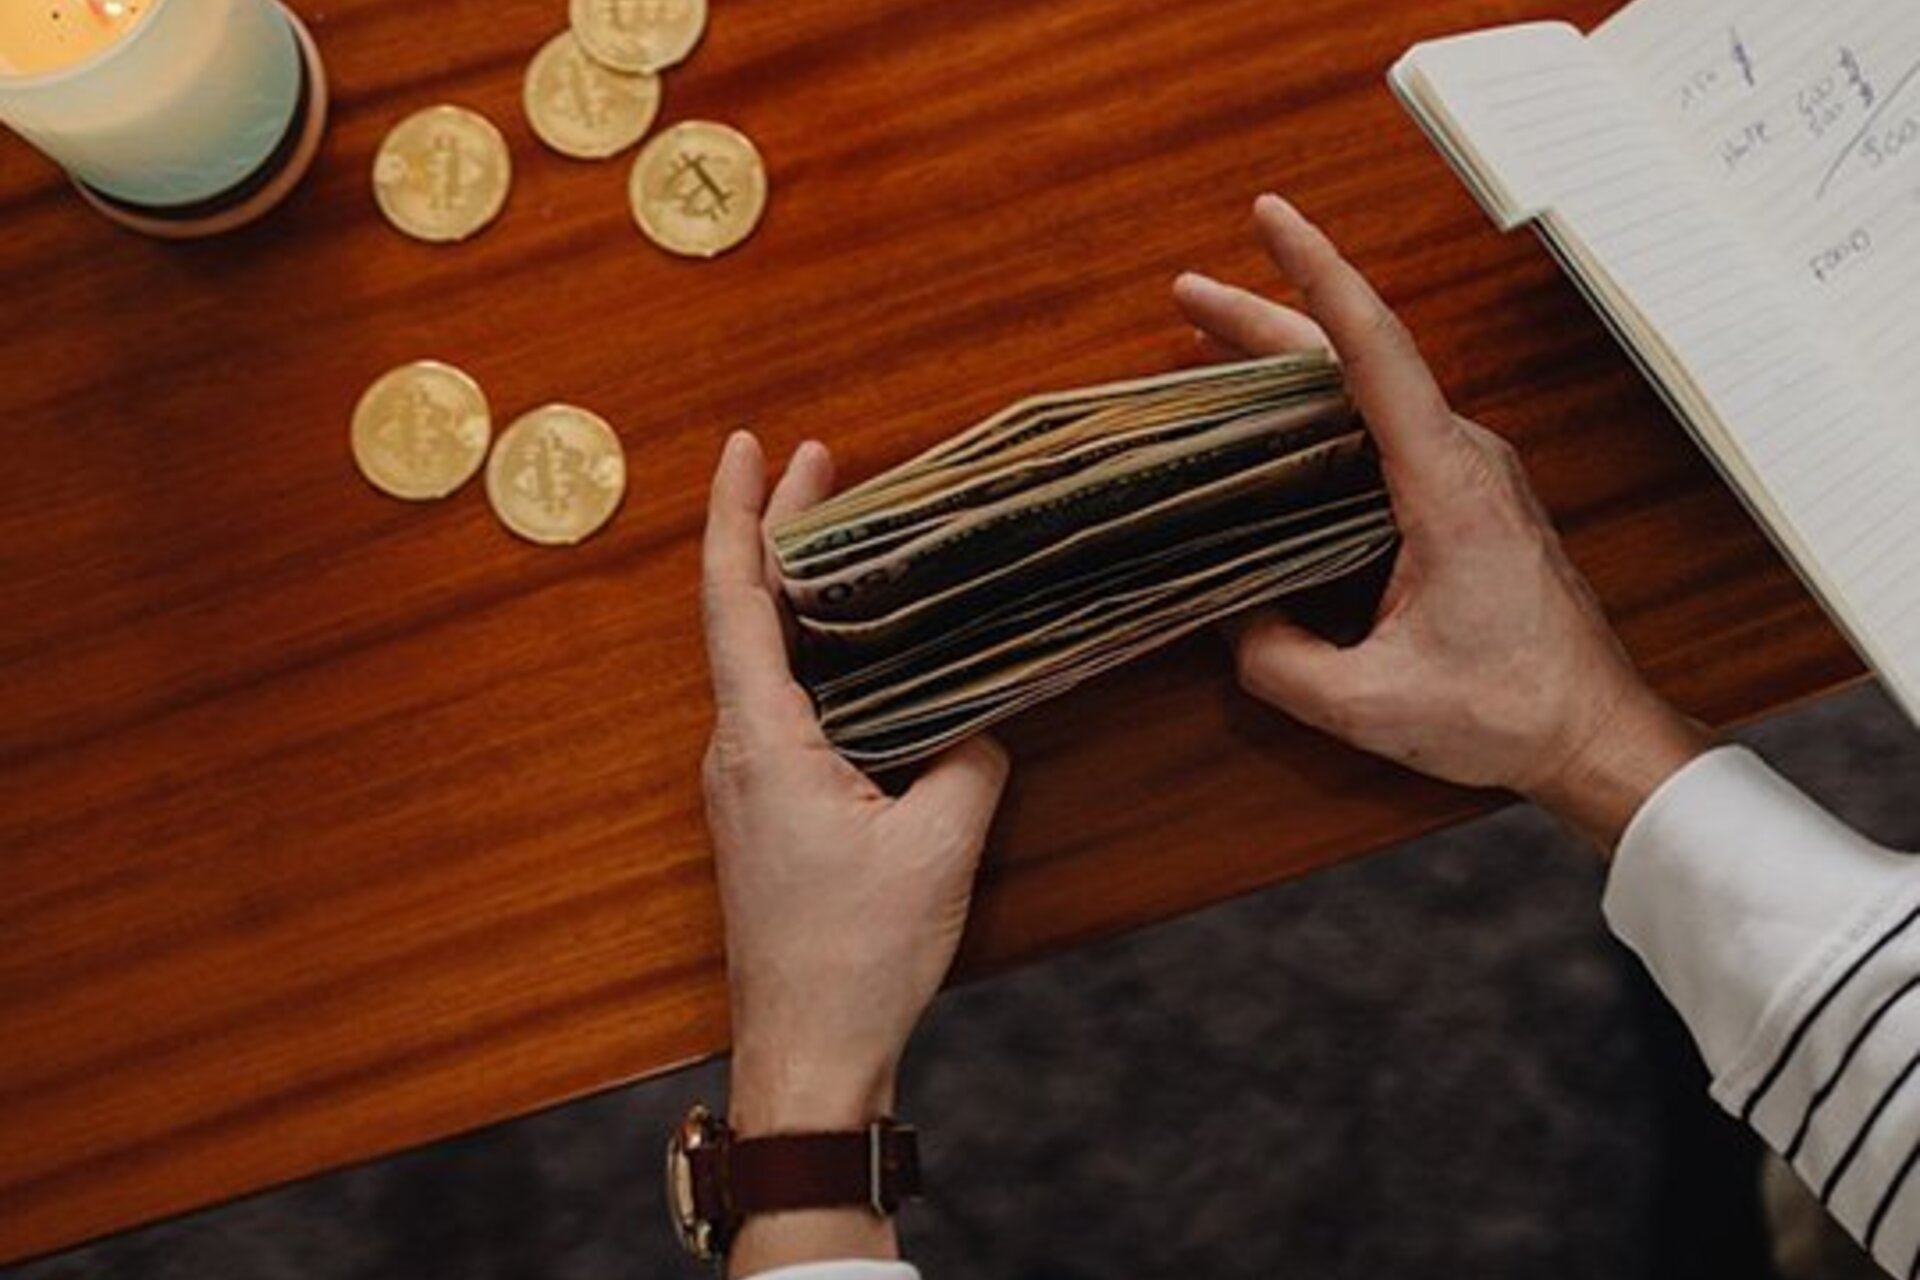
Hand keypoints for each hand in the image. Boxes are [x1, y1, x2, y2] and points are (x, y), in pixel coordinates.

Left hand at [699, 431, 1008, 1272]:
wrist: (808, 1056)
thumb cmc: (859, 956)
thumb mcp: (942, 844)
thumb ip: (971, 759)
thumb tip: (984, 721)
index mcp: (763, 743)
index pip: (735, 601)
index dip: (737, 514)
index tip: (748, 447)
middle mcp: (735, 752)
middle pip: (744, 617)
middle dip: (777, 533)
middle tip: (819, 464)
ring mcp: (742, 785)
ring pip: (760, 664)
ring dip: (798, 598)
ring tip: (846, 541)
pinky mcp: (763, 814)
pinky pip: (780, 710)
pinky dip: (813, 659)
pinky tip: (859, 654)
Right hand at [1174, 196, 1710, 845]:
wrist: (1595, 732)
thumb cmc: (1502, 712)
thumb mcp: (1365, 704)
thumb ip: (1275, 661)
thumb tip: (1225, 617)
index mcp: (1444, 484)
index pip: (1373, 352)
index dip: (1315, 274)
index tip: (1269, 215)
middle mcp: (1463, 457)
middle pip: (1357, 357)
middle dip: (1266, 318)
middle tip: (1187, 294)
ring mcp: (1470, 471)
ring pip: (1370, 390)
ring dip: (1290, 364)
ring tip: (1209, 350)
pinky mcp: (1467, 496)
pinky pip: (1384, 429)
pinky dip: (1320, 411)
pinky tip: (1272, 427)